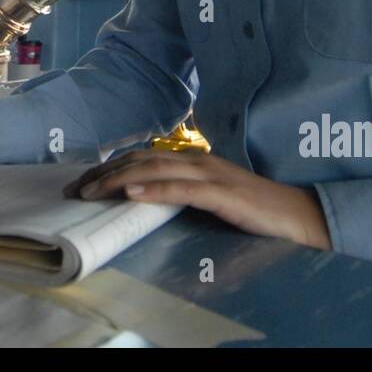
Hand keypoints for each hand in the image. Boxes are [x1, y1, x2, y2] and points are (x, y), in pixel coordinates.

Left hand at [65, 149, 332, 249]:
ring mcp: (210, 174)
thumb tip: (147, 201)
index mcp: (194, 161)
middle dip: (104, 172)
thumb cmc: (254, 210)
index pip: (144, 157)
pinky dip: (154, 190)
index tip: (83, 181)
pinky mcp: (221, 193)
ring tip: (91, 191)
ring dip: (119, 179)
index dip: (111, 167)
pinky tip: (132, 194)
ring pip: (155, 170)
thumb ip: (184, 193)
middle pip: (141, 159)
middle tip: (74, 188)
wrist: (297, 213)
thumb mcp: (212, 198)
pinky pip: (181, 189)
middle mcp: (198, 160)